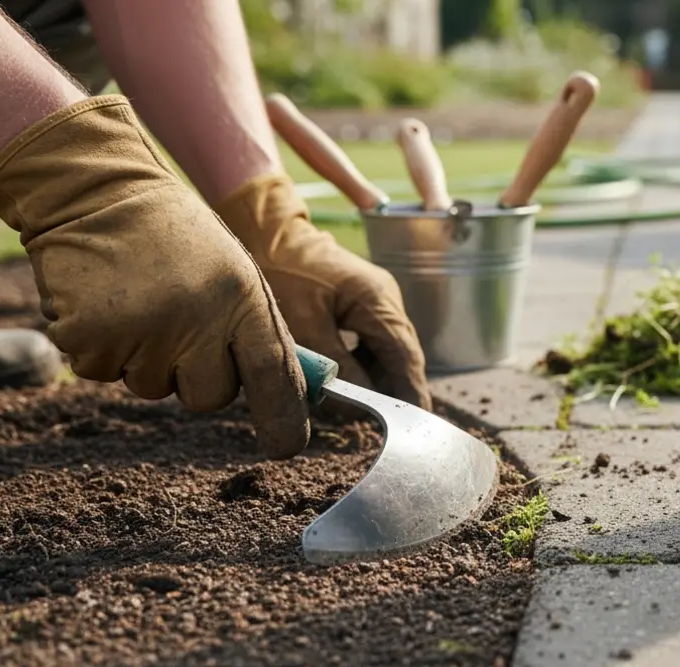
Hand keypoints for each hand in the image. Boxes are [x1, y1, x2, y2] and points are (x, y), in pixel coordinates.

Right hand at [0, 96, 309, 458]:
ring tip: (141, 299)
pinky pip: (107, 373)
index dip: (284, 419)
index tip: (288, 446)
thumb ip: (256, 330)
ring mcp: (142, 333)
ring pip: (155, 388)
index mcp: (242, 299)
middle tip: (181, 322)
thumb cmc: (174, 237)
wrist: (94, 189)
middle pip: (211, 398)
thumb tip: (288, 396)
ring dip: (148, 358)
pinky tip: (106, 302)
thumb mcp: (233, 271)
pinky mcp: (90, 340)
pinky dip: (105, 348)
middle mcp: (196, 320)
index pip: (273, 376)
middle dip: (199, 376)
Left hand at [213, 174, 430, 410]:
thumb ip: (336, 369)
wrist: (265, 229)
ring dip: (377, 378)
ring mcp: (376, 298)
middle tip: (384, 422)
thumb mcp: (305, 327)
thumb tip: (357, 405)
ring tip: (362, 406)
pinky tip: (349, 380)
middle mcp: (386, 299)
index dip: (410, 394)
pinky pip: (372, 340)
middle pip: (402, 357)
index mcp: (378, 302)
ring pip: (387, 351)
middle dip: (393, 390)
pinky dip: (364, 363)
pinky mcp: (362, 301)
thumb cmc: (281, 271)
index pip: (406, 359)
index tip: (413, 424)